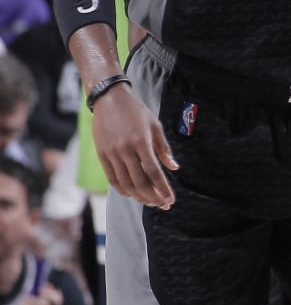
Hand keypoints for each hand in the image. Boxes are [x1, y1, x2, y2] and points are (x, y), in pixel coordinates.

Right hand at [93, 86, 177, 208]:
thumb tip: (174, 168)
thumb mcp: (155, 126)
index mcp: (141, 142)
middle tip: (163, 205)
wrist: (108, 99)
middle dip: (153, 197)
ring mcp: (111, 153)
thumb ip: (164, 149)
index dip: (163, 189)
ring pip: (125, 183)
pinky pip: (112, 178)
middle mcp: (125, 150)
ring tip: (150, 202)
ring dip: (139, 197)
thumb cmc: (136, 111)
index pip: (154, 172)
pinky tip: (132, 195)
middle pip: (140, 182)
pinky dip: (122, 190)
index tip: (171, 200)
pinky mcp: (101, 155)